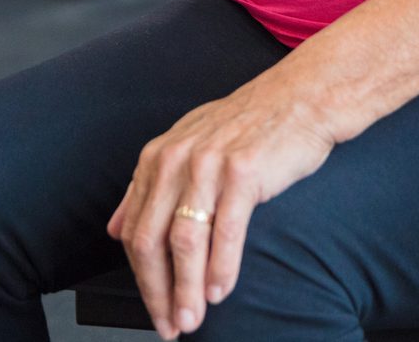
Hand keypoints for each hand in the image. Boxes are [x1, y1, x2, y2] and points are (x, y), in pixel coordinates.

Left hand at [107, 72, 337, 337]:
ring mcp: (208, 165)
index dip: (141, 279)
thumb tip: (115, 229)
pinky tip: (221, 290)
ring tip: (192, 318)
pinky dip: (221, 267)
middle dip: (157, 293)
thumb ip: (149, 186)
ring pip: (184, 242)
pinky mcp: (242, 171)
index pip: (135, 232)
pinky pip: (226, 230)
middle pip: (151, 241)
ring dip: (186, 289)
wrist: (303, 98)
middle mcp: (176, 160)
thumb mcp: (188, 145)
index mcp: (157, 158)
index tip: (154, 309)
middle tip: (170, 325)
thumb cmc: (250, 126)